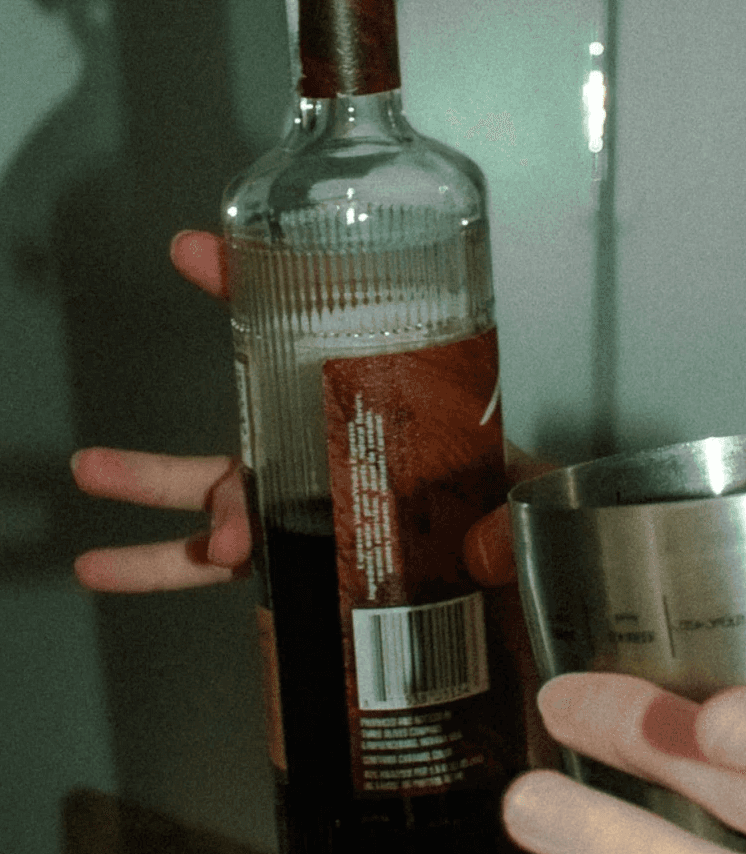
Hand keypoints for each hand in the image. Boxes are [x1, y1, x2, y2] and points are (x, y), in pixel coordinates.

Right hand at [71, 228, 544, 593]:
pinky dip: (177, 567)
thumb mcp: (532, 498)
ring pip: (223, 499)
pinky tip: (116, 569)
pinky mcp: (315, 573)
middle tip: (117, 425)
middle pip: (253, 431)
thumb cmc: (534, 526)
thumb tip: (478, 543)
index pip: (320, 338)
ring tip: (92, 482)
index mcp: (389, 414)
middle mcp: (344, 458)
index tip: (199, 255)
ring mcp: (323, 515)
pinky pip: (240, 570)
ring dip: (154, 493)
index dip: (256, 293)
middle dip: (189, 412)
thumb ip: (514, 513)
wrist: (544, 598)